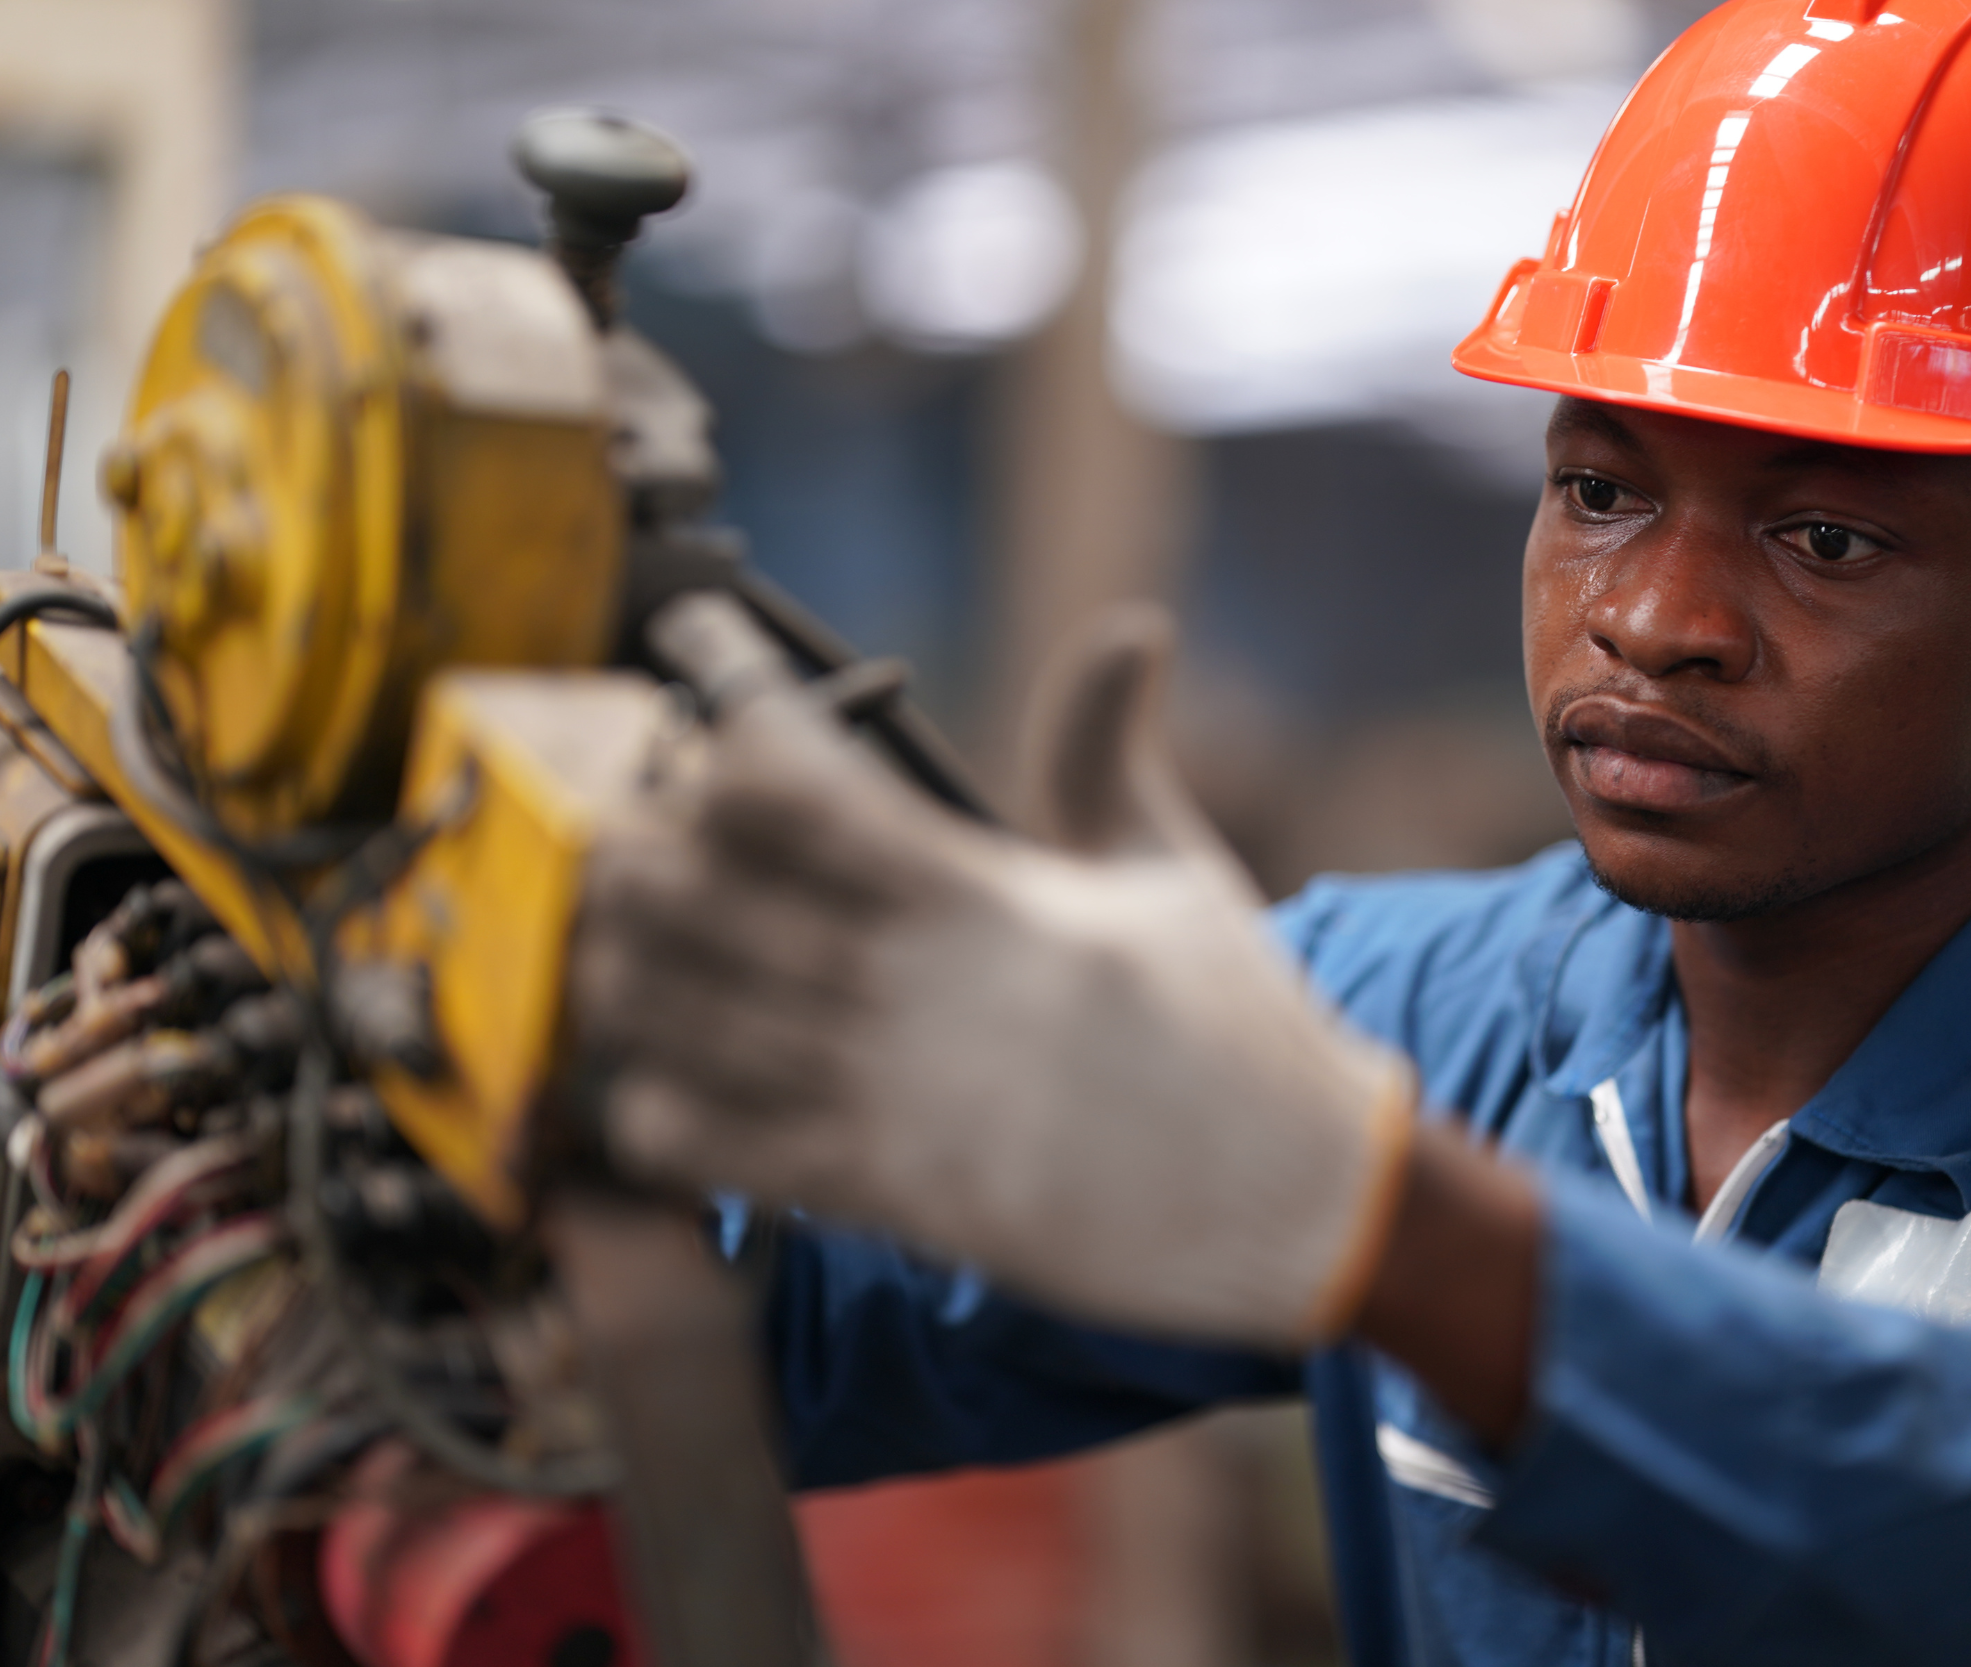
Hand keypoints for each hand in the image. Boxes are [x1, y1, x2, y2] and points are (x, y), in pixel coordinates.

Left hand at [571, 601, 1416, 1348]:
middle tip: (630, 823)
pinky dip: (668, 1115)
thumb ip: (1110, 751)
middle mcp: (930, 991)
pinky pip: (736, 1154)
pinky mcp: (906, 1197)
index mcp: (991, 897)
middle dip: (641, 847)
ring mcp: (907, 1098)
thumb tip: (1131, 626)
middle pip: (711, 897)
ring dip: (629, 970)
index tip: (686, 638)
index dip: (727, 698)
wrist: (1301, 1197)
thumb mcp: (1175, 869)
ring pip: (697, 1022)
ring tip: (615, 939)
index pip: (810, 782)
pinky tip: (653, 1082)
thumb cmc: (1242, 1024)